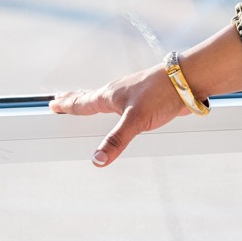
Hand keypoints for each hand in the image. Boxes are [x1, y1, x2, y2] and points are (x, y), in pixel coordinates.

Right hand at [50, 64, 187, 166]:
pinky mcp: (146, 98)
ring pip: (107, 98)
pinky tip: (121, 108)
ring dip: (93, 100)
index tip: (53, 103)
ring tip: (87, 101)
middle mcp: (118, 93)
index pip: (83, 102)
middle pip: (90, 97)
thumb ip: (117, 140)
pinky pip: (123, 103)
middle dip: (74, 99)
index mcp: (110, 96)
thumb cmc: (161, 94)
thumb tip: (97, 160)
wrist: (189, 80)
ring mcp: (132, 94)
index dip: (67, 105)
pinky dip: (113, 105)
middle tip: (60, 98)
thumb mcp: (136, 120)